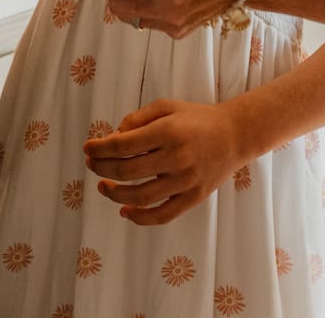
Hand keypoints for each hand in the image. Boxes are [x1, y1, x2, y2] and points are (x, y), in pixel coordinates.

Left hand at [84, 99, 251, 225]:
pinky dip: (141, 218)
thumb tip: (113, 137)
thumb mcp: (168, 107)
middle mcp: (176, 157)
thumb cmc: (198, 118)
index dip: (99, 148)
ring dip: (114, 194)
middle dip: (102, 169)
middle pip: (126, 171)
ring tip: (103, 187)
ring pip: (140, 196)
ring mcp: (186, 180)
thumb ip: (138, 118)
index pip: (122, 145)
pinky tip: (124, 211)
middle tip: (92, 165)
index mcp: (168, 132)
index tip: (88, 148)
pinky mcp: (194, 197)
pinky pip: (163, 215)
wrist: (236, 135)